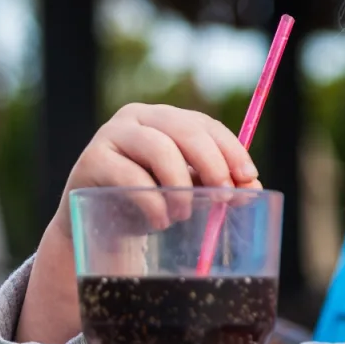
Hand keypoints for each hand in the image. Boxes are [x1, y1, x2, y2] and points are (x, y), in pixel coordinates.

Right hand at [50, 102, 260, 237]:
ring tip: (184, 213)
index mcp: (165, 118)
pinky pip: (130, 176)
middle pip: (184, 129)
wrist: (97, 226)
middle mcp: (137, 117)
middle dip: (211, 163)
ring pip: (158, 148)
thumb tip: (252, 187)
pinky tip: (160, 220)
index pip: (204, 124)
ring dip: (180, 185)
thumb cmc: (148, 202)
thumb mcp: (187, 190)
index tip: (247, 178)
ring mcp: (111, 134)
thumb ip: (216, 184)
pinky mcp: (91, 160)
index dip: (230, 149)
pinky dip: (152, 202)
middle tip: (224, 196)